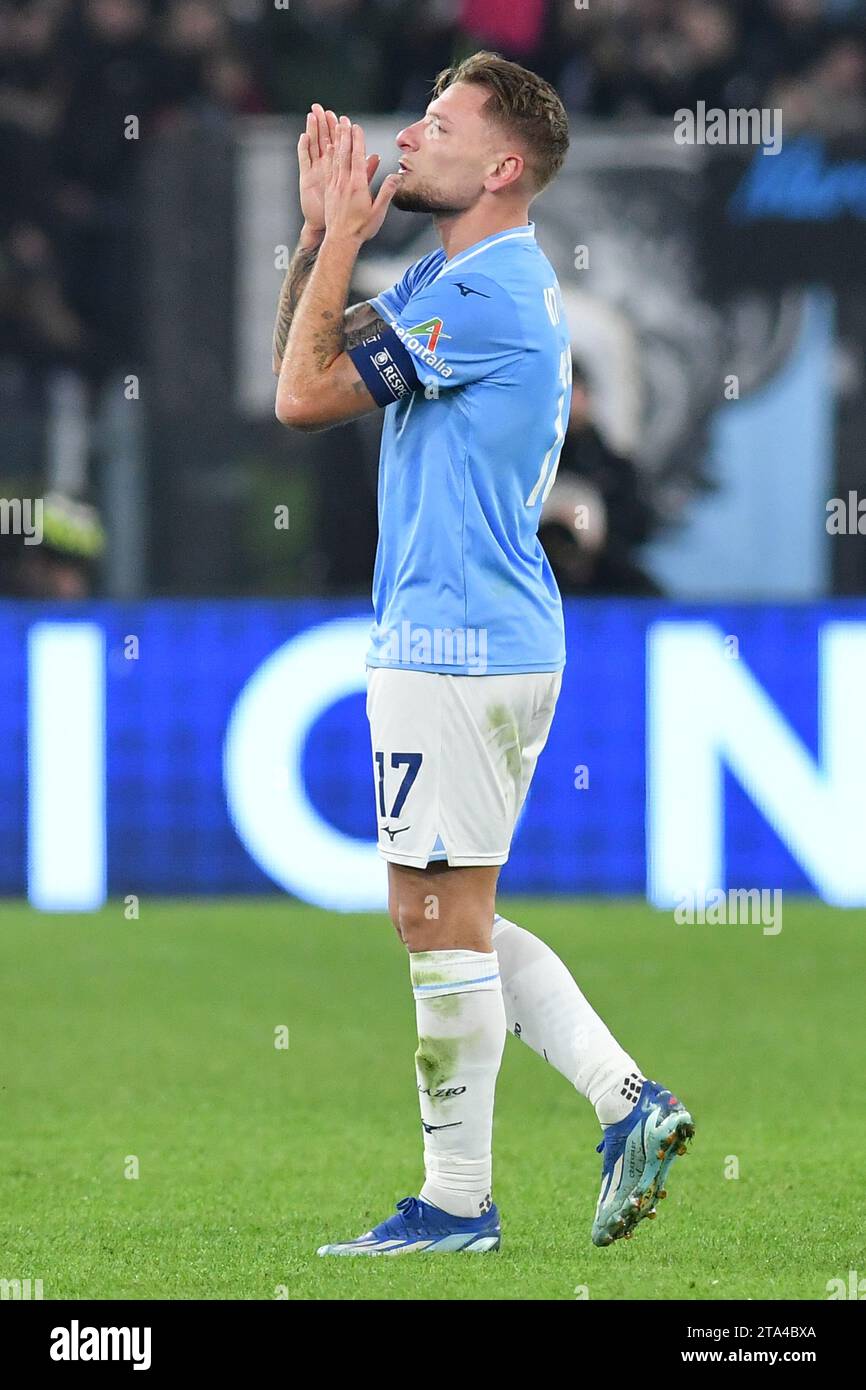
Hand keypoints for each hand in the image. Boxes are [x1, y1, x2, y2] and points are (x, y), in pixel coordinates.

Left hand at [298, 104, 382, 239]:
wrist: (341, 241)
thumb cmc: (361, 228)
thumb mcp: (378, 212)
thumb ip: (386, 193)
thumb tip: (396, 177)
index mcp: (357, 186)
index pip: (357, 158)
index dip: (357, 140)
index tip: (357, 126)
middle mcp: (344, 182)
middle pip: (344, 153)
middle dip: (345, 134)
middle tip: (344, 119)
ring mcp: (335, 186)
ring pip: (335, 158)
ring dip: (336, 141)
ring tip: (336, 127)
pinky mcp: (329, 191)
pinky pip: (329, 168)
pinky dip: (330, 155)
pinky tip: (328, 148)